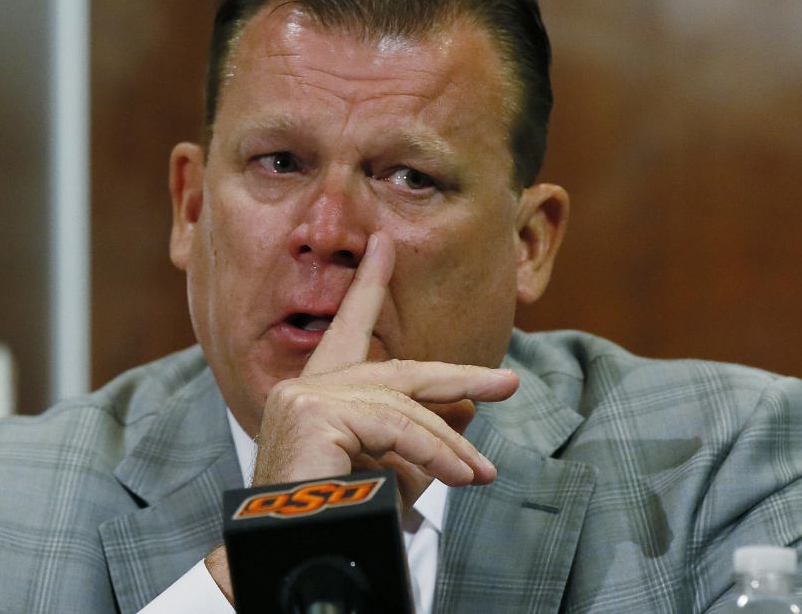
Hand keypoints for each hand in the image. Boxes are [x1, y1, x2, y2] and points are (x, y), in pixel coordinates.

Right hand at [251, 232, 519, 509]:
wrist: (294, 555)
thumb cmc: (337, 521)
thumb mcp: (389, 472)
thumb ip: (418, 436)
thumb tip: (464, 408)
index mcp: (316, 396)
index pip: (349, 334)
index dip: (368, 288)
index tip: (382, 248)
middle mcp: (305, 388)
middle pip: (396, 370)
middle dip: (456, 376)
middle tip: (507, 383)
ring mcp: (304, 396)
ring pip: (402, 405)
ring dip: (449, 445)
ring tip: (480, 476)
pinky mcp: (312, 413)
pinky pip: (394, 426)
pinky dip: (433, 452)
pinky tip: (458, 476)